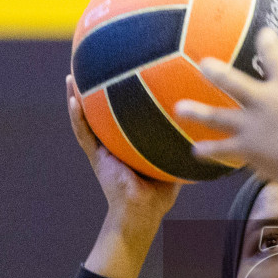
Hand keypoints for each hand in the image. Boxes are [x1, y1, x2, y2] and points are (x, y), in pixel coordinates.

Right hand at [67, 75, 180, 232]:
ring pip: (87, 119)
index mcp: (129, 143)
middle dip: (97, 90)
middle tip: (94, 65)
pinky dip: (77, 118)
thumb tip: (205, 126)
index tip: (122, 71)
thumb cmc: (159, 193)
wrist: (142, 213)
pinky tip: (73, 100)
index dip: (121, 94)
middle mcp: (113, 143)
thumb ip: (182, 144)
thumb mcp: (173, 162)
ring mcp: (102, 149)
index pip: (125, 114)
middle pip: (102, 111)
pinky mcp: (96, 157)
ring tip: (72, 77)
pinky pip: (83, 134)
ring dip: (77, 98)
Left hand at [174, 28, 277, 187]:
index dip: (267, 41)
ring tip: (178, 108)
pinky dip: (209, 151)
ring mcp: (253, 126)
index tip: (261, 32)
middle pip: (233, 81)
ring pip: (219, 116)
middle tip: (201, 63)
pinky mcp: (248, 149)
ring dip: (197, 111)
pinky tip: (193, 151)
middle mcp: (265, 102)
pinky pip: (224, 150)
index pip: (274, 55)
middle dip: (216, 71)